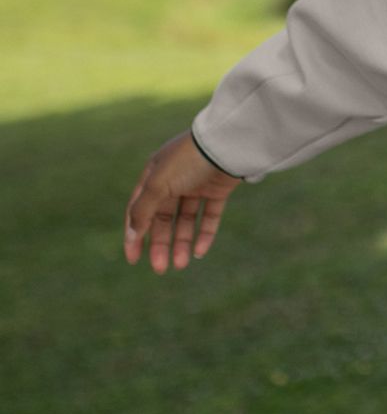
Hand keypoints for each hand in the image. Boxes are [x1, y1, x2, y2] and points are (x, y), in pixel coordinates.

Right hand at [124, 130, 242, 272]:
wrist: (227, 144)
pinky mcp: (218, 190)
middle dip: (161, 244)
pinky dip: (205, 234)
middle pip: (163, 219)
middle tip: (161, 269)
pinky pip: (209, 216)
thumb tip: (132, 235)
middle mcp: (174, 181)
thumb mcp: (158, 185)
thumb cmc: (187, 161)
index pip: (138, 210)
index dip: (135, 235)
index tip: (133, 260)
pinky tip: (200, 252)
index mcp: (153, 176)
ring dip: (183, 243)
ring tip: (181, 265)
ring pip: (186, 220)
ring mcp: (197, 185)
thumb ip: (143, 210)